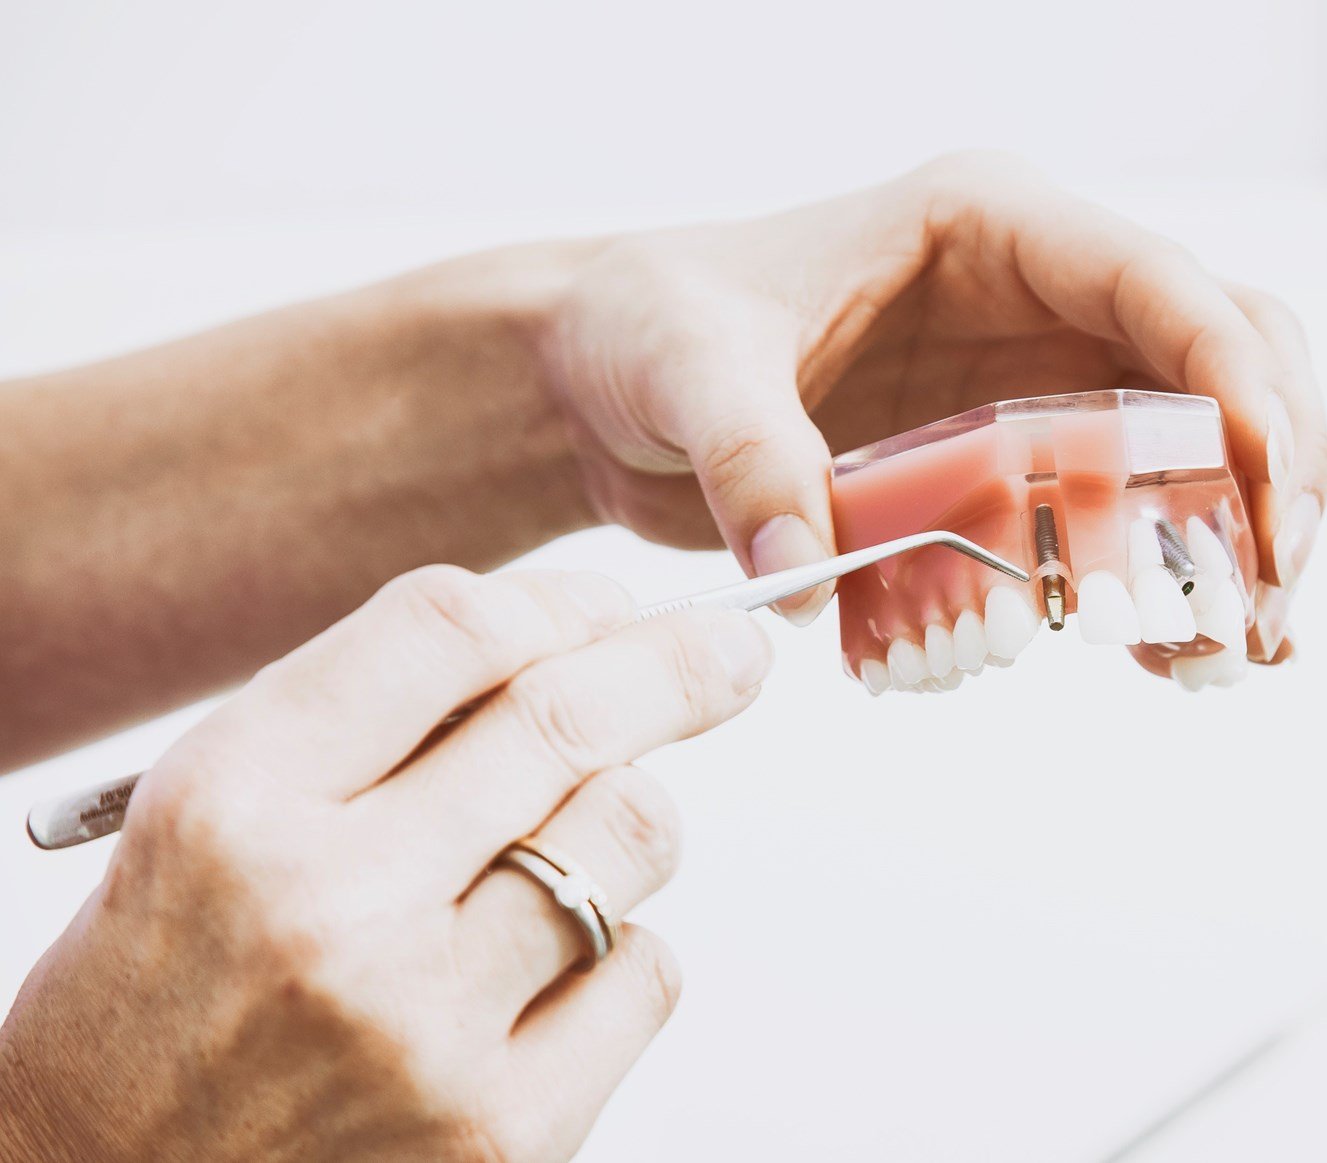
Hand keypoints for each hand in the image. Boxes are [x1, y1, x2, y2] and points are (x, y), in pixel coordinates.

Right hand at [0, 567, 771, 1161]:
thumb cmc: (162, 989)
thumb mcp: (215, 813)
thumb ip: (373, 719)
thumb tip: (570, 640)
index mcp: (237, 801)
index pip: (447, 631)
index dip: (557, 599)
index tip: (608, 606)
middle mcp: (331, 909)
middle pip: (567, 718)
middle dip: (678, 663)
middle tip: (731, 652)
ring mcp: (425, 1030)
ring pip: (632, 834)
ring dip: (628, 815)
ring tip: (572, 843)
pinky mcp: (500, 1133)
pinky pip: (649, 970)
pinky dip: (625, 946)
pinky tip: (552, 968)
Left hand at [539, 153, 1326, 659]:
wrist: (600, 382)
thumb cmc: (644, 325)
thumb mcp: (687, 367)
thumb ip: (751, 460)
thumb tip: (808, 574)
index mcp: (986, 232)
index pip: (1159, 287)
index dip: (1237, 383)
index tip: (1265, 494)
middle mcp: (1029, 304)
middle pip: (1216, 367)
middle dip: (1265, 478)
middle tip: (1262, 602)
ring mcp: (1018, 391)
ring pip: (1182, 452)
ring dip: (1225, 548)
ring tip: (1233, 651)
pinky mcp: (990, 472)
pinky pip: (1104, 522)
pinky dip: (1147, 584)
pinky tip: (1168, 658)